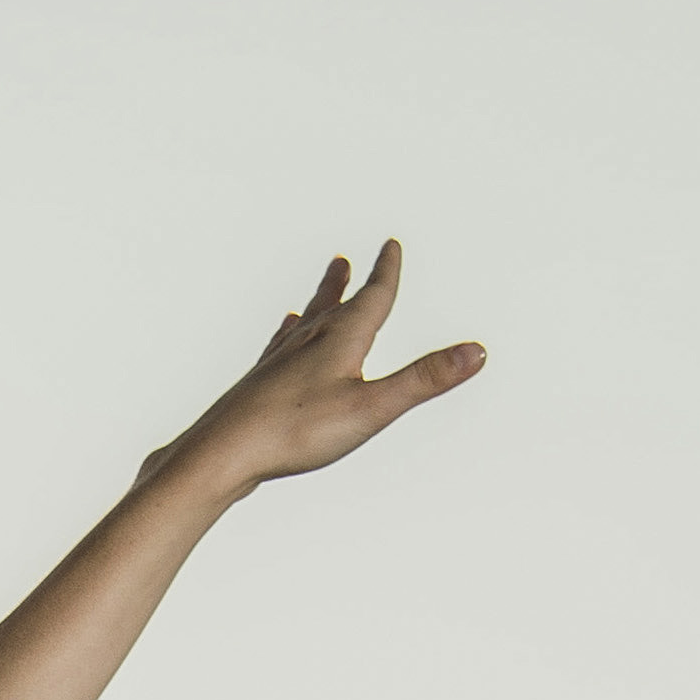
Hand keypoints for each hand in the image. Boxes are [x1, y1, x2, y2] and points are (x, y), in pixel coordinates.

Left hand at [147, 245, 484, 503]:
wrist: (221, 454)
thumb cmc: (295, 432)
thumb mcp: (371, 409)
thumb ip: (423, 380)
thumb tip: (478, 352)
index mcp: (341, 339)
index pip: (372, 296)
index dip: (385, 271)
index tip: (390, 245)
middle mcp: (308, 342)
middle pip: (334, 304)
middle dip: (348, 282)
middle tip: (347, 258)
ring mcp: (278, 363)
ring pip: (305, 324)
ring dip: (318, 302)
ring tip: (322, 289)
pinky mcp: (257, 388)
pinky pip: (278, 352)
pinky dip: (286, 337)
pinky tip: (281, 339)